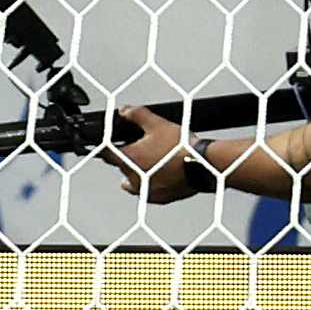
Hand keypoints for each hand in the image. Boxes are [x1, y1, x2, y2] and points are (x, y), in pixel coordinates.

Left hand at [98, 108, 217, 204]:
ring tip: (155, 160)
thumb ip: (136, 115)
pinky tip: (163, 173)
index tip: (108, 143)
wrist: (205, 166)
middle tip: (143, 147)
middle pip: (120, 165)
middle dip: (127, 156)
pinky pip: (148, 191)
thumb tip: (123, 110)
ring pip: (133, 180)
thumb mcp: (157, 124)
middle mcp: (132, 178)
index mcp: (128, 160)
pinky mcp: (159, 198)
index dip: (106, 146)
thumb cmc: (181, 147)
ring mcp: (145, 190)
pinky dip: (152, 183)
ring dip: (138, 171)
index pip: (105, 153)